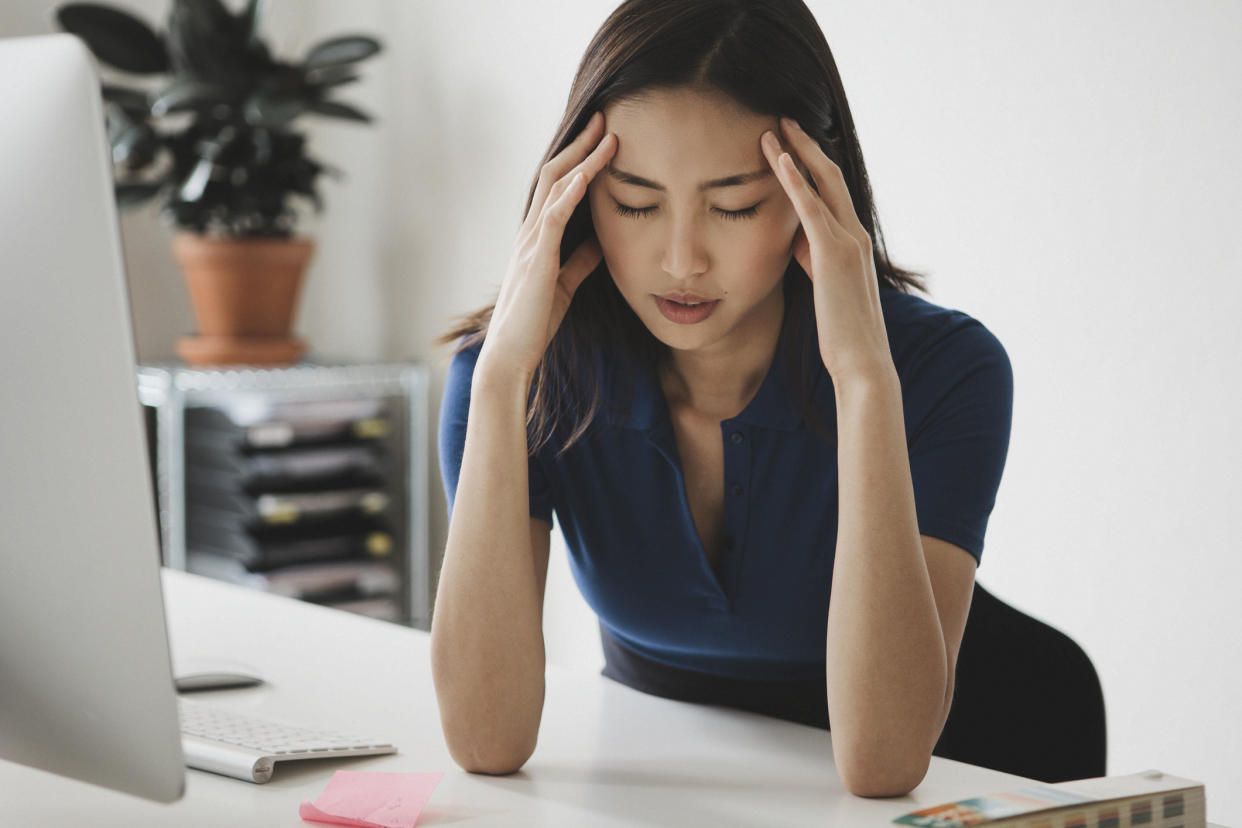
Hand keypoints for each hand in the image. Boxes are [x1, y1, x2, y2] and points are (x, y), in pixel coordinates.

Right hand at [477, 111, 617, 380]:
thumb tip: (602, 240)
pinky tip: (588, 173)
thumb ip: (580, 259)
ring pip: (554, 187)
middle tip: (604, 119)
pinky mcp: (538, 260)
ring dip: (582, 159)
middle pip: (554, 174)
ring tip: (606, 135)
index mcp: (537, 238)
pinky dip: (571, 192)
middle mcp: (530, 233)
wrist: (510, 355)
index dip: (578, 159)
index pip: (556, 187)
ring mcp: (531, 244)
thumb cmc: (534, 323)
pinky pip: (554, 218)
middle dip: (580, 145)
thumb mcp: (566, 284)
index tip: (601, 137)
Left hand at [760, 117, 892, 381]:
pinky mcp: (833, 253)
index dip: (813, 165)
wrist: (862, 361)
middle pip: (830, 176)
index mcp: (853, 243)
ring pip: (822, 182)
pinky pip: (811, 208)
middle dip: (806, 145)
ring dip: (796, 151)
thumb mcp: (824, 287)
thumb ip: (813, 259)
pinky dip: (795, 180)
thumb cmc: (842, 333)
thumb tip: (796, 242)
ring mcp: (847, 241)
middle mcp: (854, 234)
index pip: (833, 192)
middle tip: (783, 119)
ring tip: (774, 127)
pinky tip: (778, 157)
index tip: (792, 142)